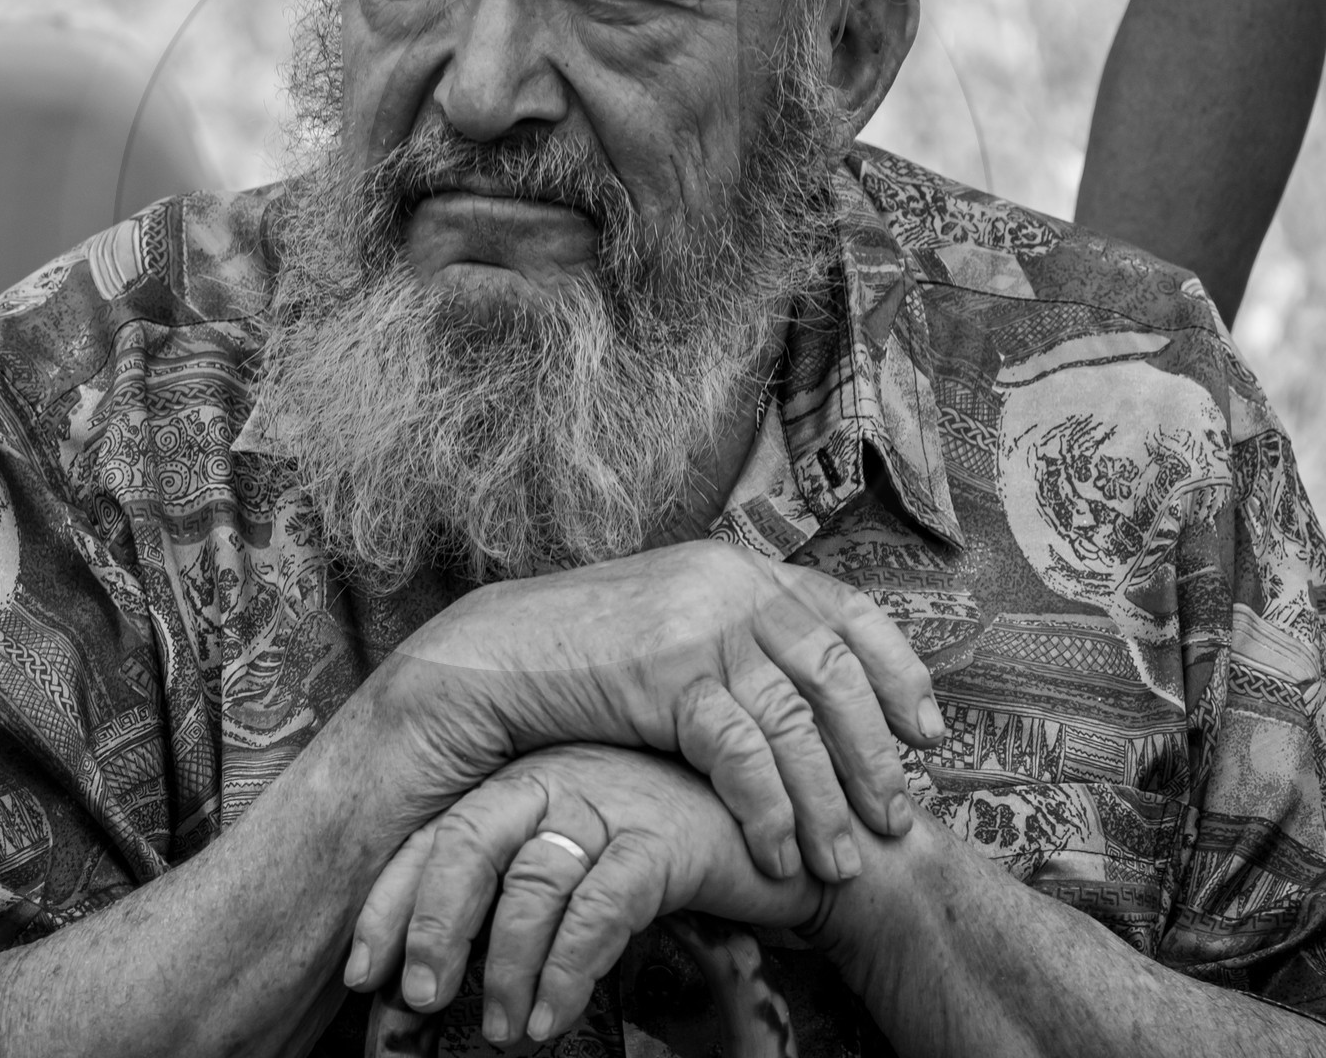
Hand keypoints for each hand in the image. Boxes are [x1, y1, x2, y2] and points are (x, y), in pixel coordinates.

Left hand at [347, 743, 822, 1045]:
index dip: (393, 901)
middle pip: (467, 839)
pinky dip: (568, 965)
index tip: (366, 970)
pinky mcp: (663, 833)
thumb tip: (443, 981)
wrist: (780, 846)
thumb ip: (522, 896)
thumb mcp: (582, 863)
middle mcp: (557, 774)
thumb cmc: (666, 857)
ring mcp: (610, 797)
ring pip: (531, 877)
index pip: (438, 831)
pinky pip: (601, 903)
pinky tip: (554, 1015)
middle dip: (433, 925)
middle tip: (419, 997)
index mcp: (526, 777)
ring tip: (504, 1030)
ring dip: (506, 964)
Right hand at [382, 539, 943, 882]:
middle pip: (836, 673)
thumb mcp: (677, 623)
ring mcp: (700, 626)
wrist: (495, 656)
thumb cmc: (587, 653)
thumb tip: (812, 691)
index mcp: (741, 566)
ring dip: (826, 802)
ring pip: (796, 722)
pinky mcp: (667, 674)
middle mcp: (732, 585)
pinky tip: (777, 854)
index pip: (848, 609)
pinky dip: (768, 812)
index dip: (900, 671)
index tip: (931, 732)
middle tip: (895, 818)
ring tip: (841, 861)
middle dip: (875, 754)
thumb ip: (741, 638)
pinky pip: (742, 754)